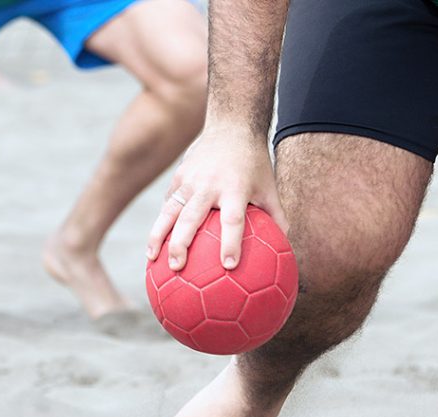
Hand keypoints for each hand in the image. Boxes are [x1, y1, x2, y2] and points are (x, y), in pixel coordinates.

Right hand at [147, 123, 285, 270]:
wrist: (231, 127)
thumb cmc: (255, 165)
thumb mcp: (270, 188)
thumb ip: (277, 218)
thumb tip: (284, 250)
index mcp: (236, 189)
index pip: (233, 220)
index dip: (231, 243)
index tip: (229, 266)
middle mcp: (209, 184)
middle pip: (192, 218)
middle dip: (182, 244)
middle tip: (178, 268)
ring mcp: (190, 179)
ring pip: (170, 211)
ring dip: (159, 236)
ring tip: (152, 260)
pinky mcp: (178, 176)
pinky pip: (167, 204)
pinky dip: (159, 224)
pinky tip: (155, 245)